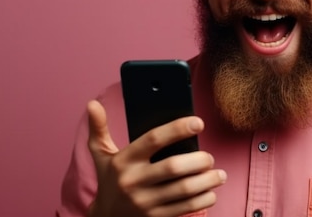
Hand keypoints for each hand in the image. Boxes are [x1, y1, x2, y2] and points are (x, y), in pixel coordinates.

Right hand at [86, 100, 226, 216]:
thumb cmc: (110, 181)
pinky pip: (185, 208)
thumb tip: (92, 104)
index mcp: (124, 161)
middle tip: (210, 157)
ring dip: (207, 181)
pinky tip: (211, 192)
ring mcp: (144, 203)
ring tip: (219, 174)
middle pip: (173, 167)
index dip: (177, 128)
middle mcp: (133, 182)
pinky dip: (204, 199)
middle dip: (199, 160)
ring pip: (184, 189)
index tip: (198, 122)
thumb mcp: (101, 155)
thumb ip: (99, 129)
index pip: (153, 139)